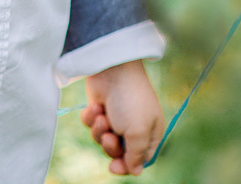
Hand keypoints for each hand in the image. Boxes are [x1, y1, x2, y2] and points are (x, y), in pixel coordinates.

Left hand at [82, 59, 163, 175]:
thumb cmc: (130, 101)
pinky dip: (91, 118)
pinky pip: (91, 124)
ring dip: (99, 130)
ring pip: (102, 139)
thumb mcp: (138, 133)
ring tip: (101, 116)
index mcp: (150, 134)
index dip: (126, 165)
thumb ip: (137, 156)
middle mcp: (133, 127)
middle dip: (110, 146)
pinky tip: (95, 106)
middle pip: (118, 153)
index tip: (114, 166)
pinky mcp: (100, 107)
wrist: (111, 69)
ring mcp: (116, 117)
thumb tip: (135, 171)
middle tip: (108, 135)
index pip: (139, 160)